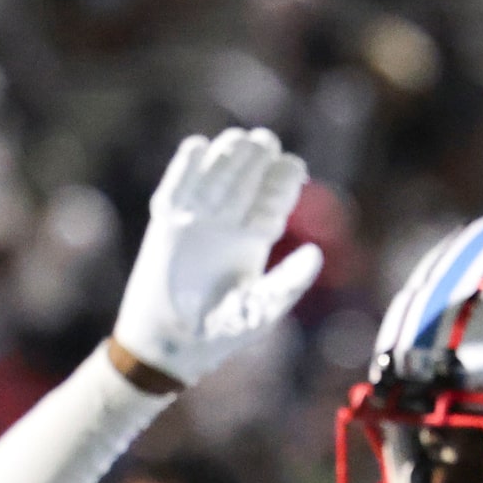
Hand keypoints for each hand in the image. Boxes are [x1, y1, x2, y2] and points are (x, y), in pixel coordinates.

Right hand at [111, 127, 322, 387]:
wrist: (173, 342)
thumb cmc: (221, 331)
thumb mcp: (260, 310)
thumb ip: (288, 284)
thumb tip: (316, 254)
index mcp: (255, 240)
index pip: (274, 201)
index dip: (285, 182)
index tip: (296, 166)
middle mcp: (228, 225)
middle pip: (246, 181)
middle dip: (257, 160)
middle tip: (265, 142)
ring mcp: (197, 221)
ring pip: (214, 177)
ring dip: (225, 157)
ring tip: (238, 140)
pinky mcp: (165, 223)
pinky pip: (176, 187)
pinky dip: (185, 167)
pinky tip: (198, 147)